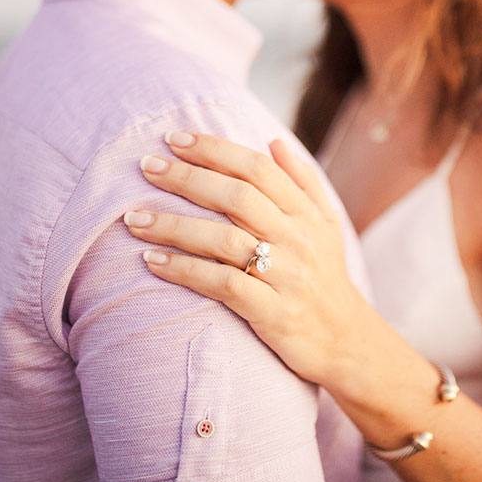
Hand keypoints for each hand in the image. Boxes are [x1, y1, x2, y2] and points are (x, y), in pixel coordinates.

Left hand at [128, 131, 374, 387]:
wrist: (348, 343)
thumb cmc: (325, 278)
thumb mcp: (325, 227)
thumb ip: (302, 182)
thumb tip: (272, 141)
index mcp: (306, 214)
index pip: (258, 168)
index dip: (215, 149)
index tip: (175, 138)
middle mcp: (297, 239)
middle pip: (237, 197)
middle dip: (187, 177)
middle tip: (146, 166)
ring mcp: (285, 276)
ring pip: (224, 240)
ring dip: (173, 226)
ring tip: (133, 218)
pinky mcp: (272, 312)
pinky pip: (223, 285)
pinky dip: (184, 271)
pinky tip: (152, 262)